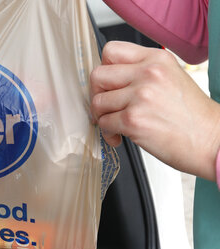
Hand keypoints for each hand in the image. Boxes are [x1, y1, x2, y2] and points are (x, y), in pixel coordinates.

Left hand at [90, 41, 219, 181]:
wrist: (211, 140)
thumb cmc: (191, 116)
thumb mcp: (170, 77)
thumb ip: (141, 72)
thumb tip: (108, 79)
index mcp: (156, 58)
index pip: (111, 51)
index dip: (104, 69)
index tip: (107, 84)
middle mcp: (148, 73)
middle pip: (98, 75)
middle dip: (97, 94)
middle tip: (106, 107)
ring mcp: (140, 96)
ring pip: (97, 102)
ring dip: (102, 117)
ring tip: (116, 125)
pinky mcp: (133, 120)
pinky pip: (103, 123)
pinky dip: (108, 133)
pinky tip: (120, 136)